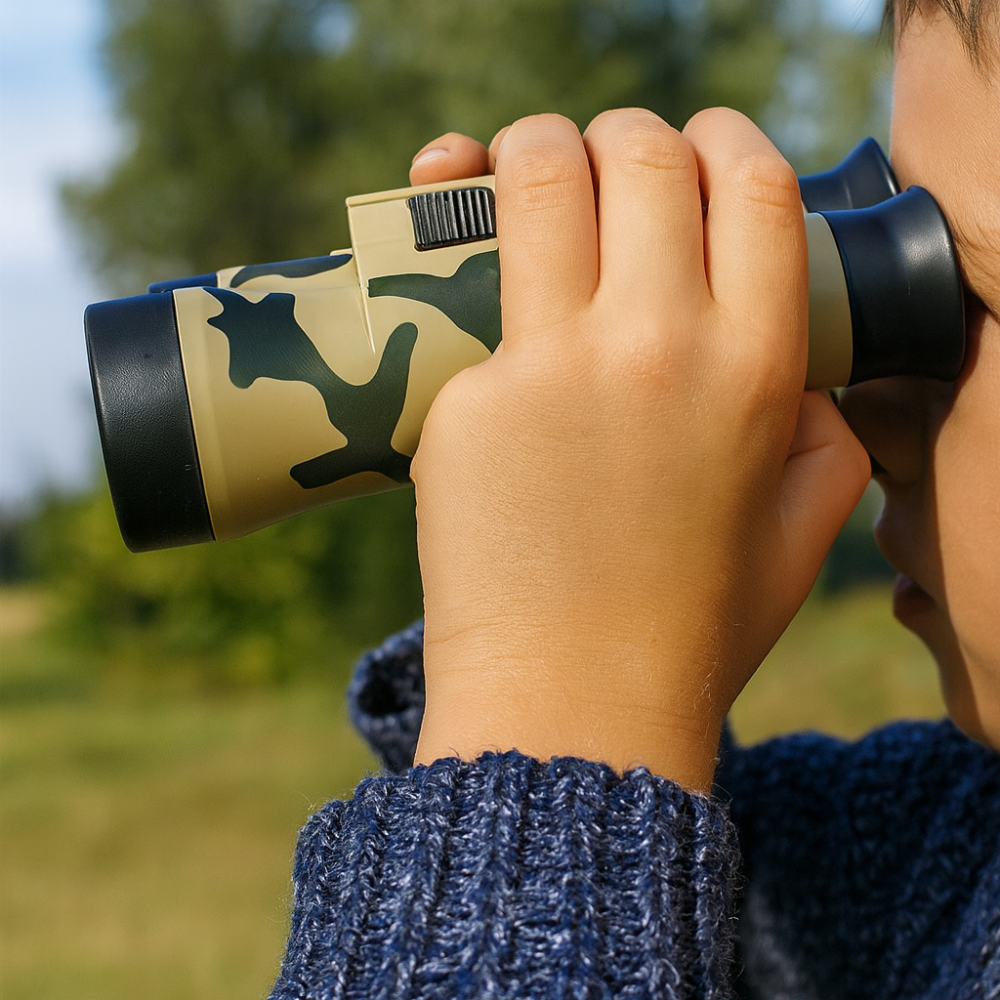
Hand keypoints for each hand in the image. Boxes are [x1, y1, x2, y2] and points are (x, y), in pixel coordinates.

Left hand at [408, 111, 868, 790]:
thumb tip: (801, 378)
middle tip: (600, 166)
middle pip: (639, 154)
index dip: (722, 144)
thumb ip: (824, 436)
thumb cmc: (687, 624)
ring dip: (530, 150)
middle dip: (620, 138)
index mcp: (756, 368)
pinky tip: (463, 292)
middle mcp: (659, 345)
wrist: (572, 701)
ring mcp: (552, 365)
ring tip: (519, 171)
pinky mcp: (468, 398)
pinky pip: (467, 300)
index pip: (751, 184)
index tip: (695, 153)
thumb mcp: (801, 531)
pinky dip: (464, 270)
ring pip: (537, 177)